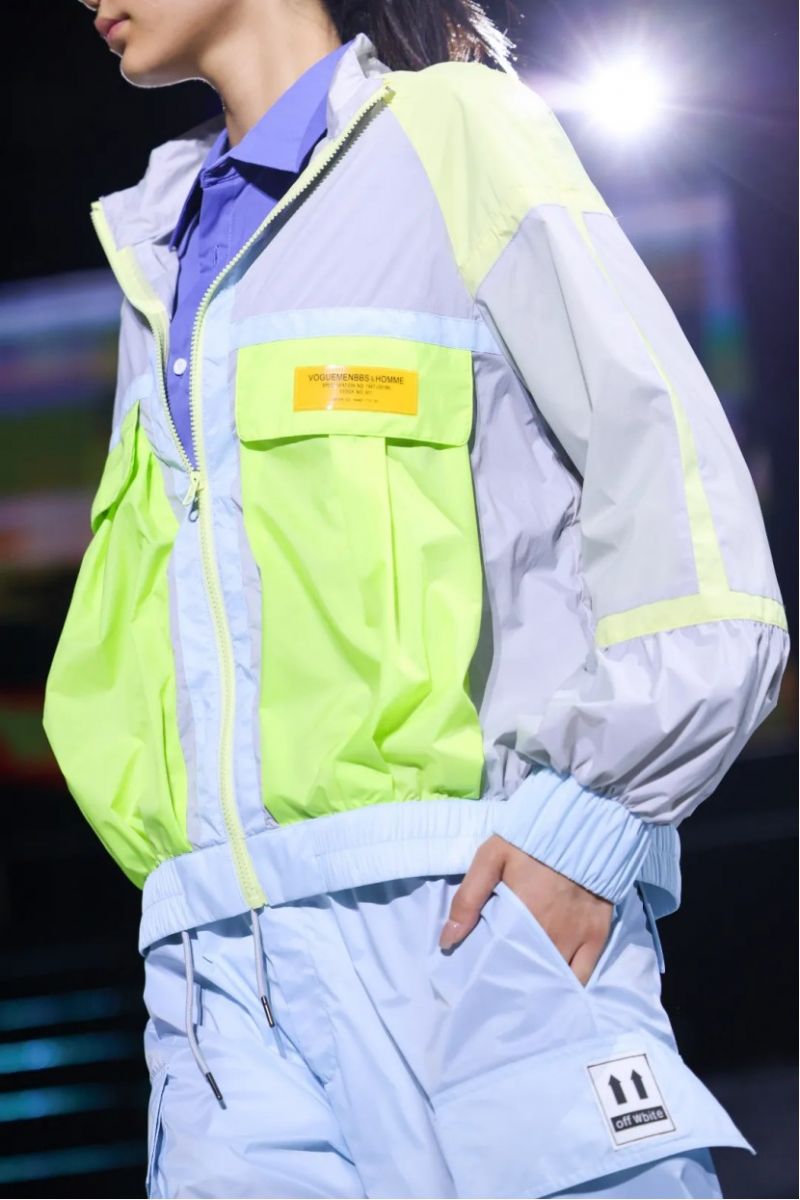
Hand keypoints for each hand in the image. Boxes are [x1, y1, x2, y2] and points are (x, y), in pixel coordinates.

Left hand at [438, 835, 612, 984]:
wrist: (582, 823)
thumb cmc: (532, 842)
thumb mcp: (490, 858)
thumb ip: (468, 899)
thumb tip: (448, 940)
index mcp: (523, 917)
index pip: (502, 960)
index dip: (491, 973)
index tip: (480, 979)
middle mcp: (552, 935)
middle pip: (528, 973)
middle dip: (514, 983)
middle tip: (500, 986)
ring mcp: (578, 938)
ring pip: (554, 978)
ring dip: (539, 985)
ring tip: (524, 990)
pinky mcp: (598, 935)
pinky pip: (583, 975)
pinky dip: (568, 984)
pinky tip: (555, 989)